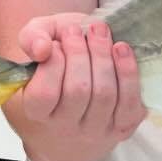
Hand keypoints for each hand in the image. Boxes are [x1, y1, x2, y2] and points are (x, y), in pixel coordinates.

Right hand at [4, 14, 146, 160]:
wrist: (86, 76)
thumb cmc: (60, 56)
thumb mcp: (40, 41)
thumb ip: (31, 37)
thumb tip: (42, 49)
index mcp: (37, 111)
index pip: (44, 94)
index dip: (53, 63)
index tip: (57, 42)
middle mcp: (66, 127)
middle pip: (78, 91)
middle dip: (79, 53)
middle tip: (76, 30)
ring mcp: (96, 130)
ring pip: (104, 94)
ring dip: (103, 56)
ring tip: (99, 31)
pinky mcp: (124, 125)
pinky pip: (129, 102)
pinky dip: (127, 72)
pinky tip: (121, 48)